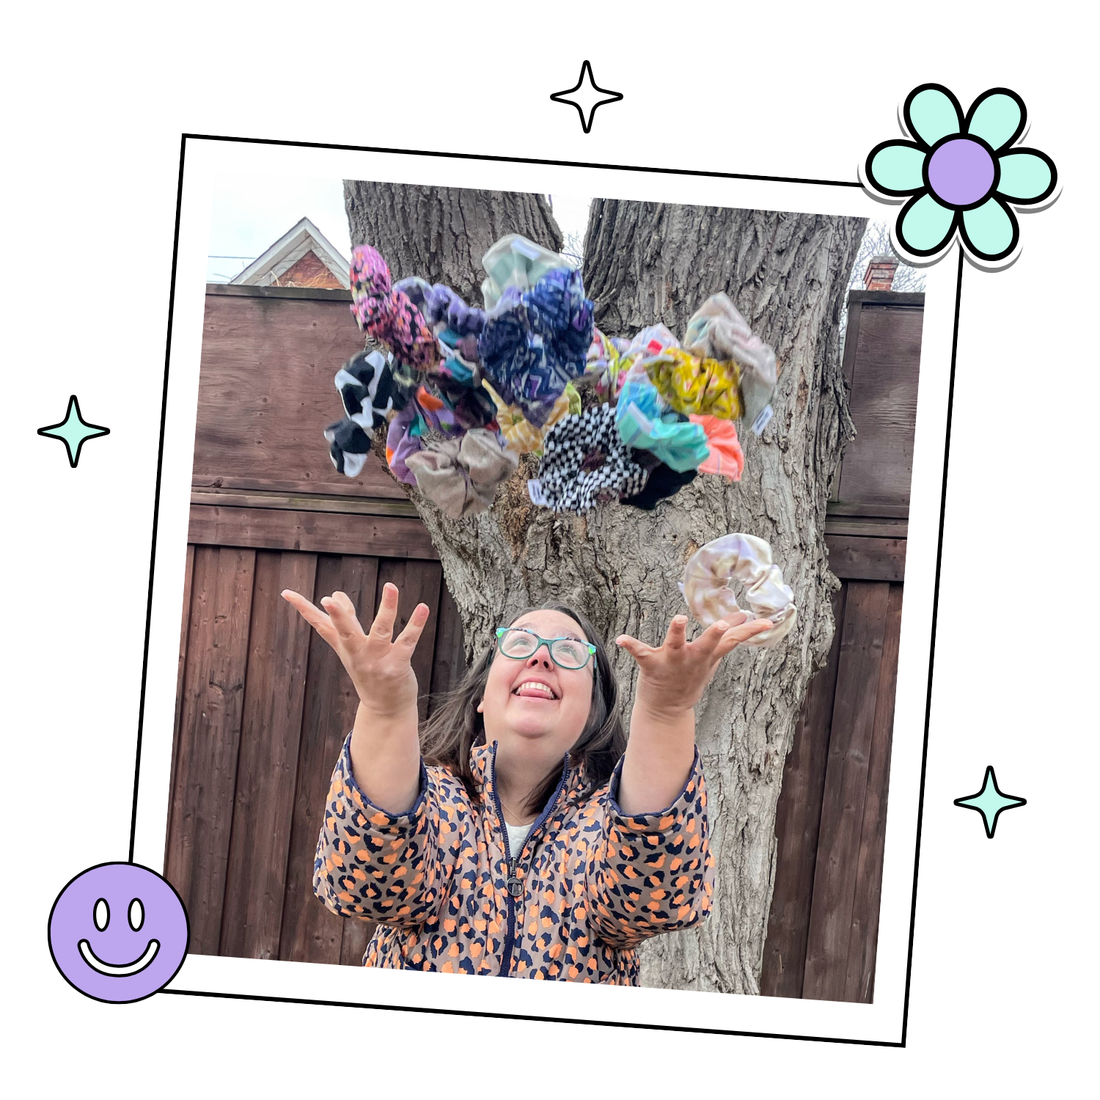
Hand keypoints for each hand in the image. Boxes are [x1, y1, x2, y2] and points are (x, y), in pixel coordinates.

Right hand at [281, 583, 428, 715]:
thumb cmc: (370, 672)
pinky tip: (422, 607)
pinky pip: (407, 642)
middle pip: (345, 632)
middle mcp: (357, 653)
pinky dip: (415, 625)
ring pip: (381, 631)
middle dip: (338, 616)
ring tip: (390, 586)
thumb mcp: (353, 648)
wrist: (385, 710)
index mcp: (344, 646)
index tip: (286, 592)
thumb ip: (345, 620)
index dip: (303, 608)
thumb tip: (334, 593)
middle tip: (328, 600)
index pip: (319, 624)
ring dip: (387, 608)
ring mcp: (377, 661)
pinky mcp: (396, 666)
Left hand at [616, 613, 772, 717]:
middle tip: (724, 624)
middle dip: (716, 634)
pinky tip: (621, 638)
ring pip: (675, 644)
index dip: (750, 631)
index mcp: (706, 655)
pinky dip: (631, 645)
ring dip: (677, 632)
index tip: (767, 622)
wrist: (666, 710)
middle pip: (707, 644)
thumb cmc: (688, 679)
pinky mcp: (652, 665)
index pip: (732, 641)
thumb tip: (742, 617)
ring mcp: (672, 661)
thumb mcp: (711, 660)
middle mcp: (692, 657)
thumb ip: (726, 638)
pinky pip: (640, 653)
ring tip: (679, 618)